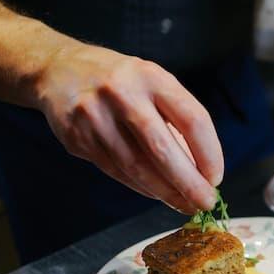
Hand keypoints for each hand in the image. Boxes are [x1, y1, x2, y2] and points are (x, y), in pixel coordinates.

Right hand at [31, 41, 221, 212]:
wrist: (58, 69)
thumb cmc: (120, 82)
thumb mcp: (152, 84)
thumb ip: (176, 120)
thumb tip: (201, 170)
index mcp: (151, 77)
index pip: (192, 119)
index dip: (209, 153)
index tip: (215, 177)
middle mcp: (123, 94)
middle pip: (163, 149)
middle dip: (188, 183)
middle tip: (204, 203)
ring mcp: (95, 116)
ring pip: (137, 167)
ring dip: (165, 192)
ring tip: (184, 204)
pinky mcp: (77, 137)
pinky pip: (116, 171)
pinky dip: (140, 187)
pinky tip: (156, 193)